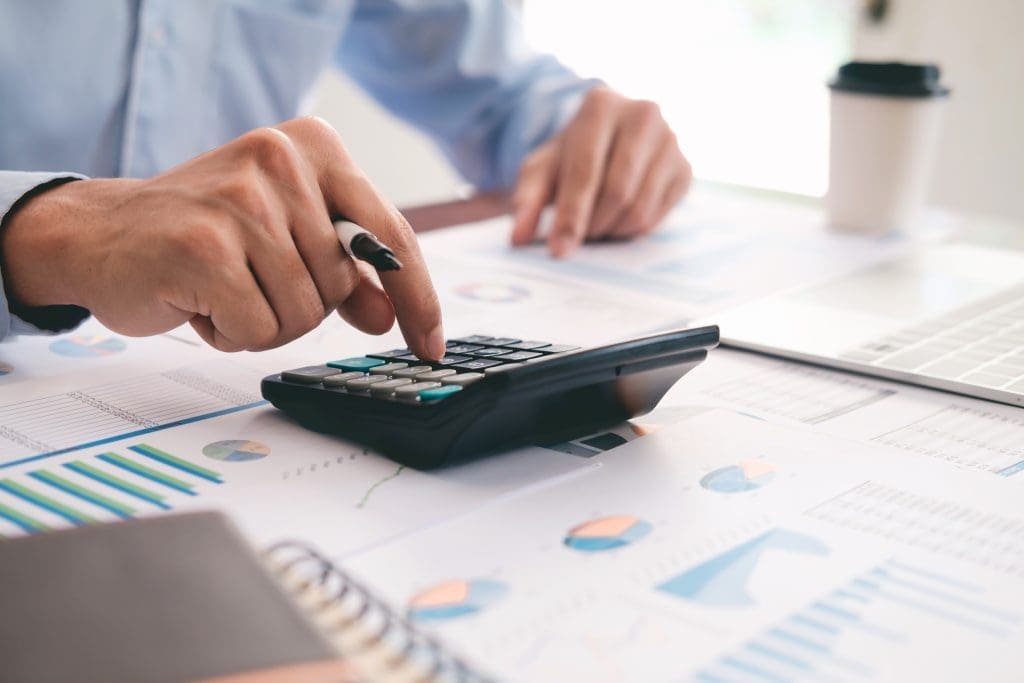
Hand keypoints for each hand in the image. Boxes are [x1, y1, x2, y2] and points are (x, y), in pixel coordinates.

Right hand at [0, 117, 444, 357]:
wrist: (100, 233)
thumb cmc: (203, 235)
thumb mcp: (285, 238)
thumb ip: (344, 270)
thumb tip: (390, 315)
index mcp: (315, 147)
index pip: (391, 235)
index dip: (417, 298)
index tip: (429, 343)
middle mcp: (282, 159)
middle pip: (342, 285)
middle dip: (302, 305)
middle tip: (251, 280)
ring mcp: (243, 199)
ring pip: (304, 313)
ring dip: (263, 322)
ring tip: (221, 287)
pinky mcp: (206, 245)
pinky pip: (258, 329)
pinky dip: (230, 332)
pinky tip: (198, 301)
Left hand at [511, 87, 691, 257]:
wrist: (610, 136)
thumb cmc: (572, 153)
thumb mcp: (541, 169)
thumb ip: (526, 199)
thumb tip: (518, 238)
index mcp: (601, 105)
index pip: (585, 171)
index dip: (571, 216)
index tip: (558, 251)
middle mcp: (643, 114)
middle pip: (617, 193)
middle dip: (593, 225)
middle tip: (577, 237)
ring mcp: (671, 140)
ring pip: (639, 208)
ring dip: (611, 230)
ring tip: (594, 225)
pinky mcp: (685, 169)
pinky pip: (657, 217)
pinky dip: (631, 230)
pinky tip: (616, 220)